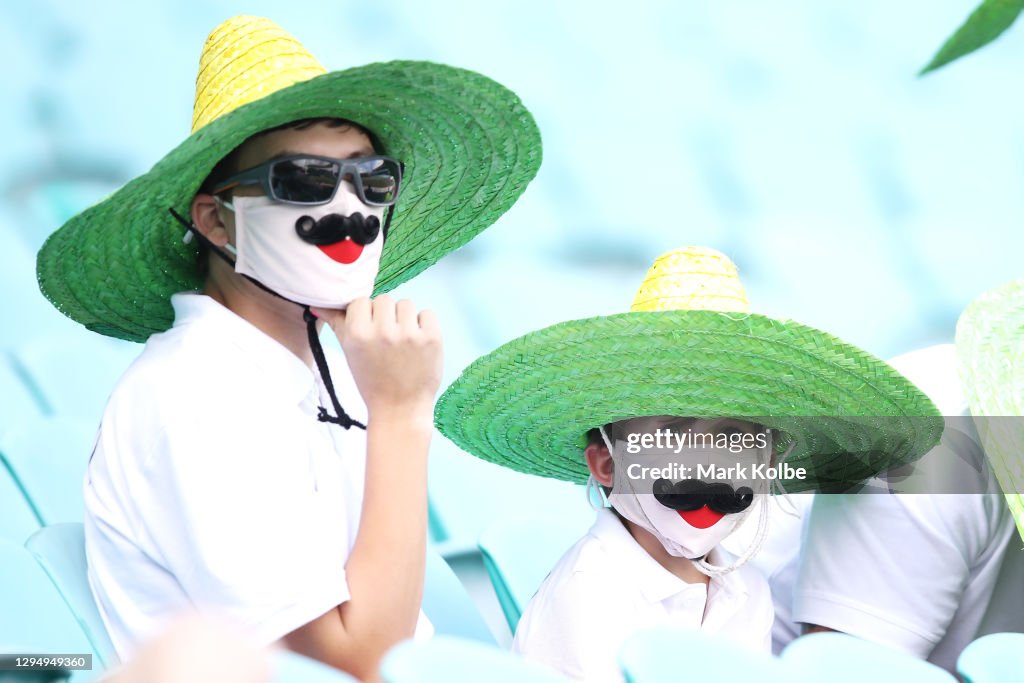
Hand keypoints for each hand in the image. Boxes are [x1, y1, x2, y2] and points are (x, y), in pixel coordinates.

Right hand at [313, 296, 442, 421]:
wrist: (400, 409)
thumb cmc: (372, 382)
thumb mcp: (350, 353)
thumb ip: (336, 325)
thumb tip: (318, 305)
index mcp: (358, 334)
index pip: (360, 301)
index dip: (365, 314)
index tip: (370, 331)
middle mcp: (383, 331)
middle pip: (384, 299)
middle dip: (386, 316)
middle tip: (387, 339)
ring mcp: (409, 334)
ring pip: (406, 304)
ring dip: (405, 318)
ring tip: (403, 341)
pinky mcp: (432, 338)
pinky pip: (428, 313)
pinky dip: (424, 325)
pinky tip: (418, 343)